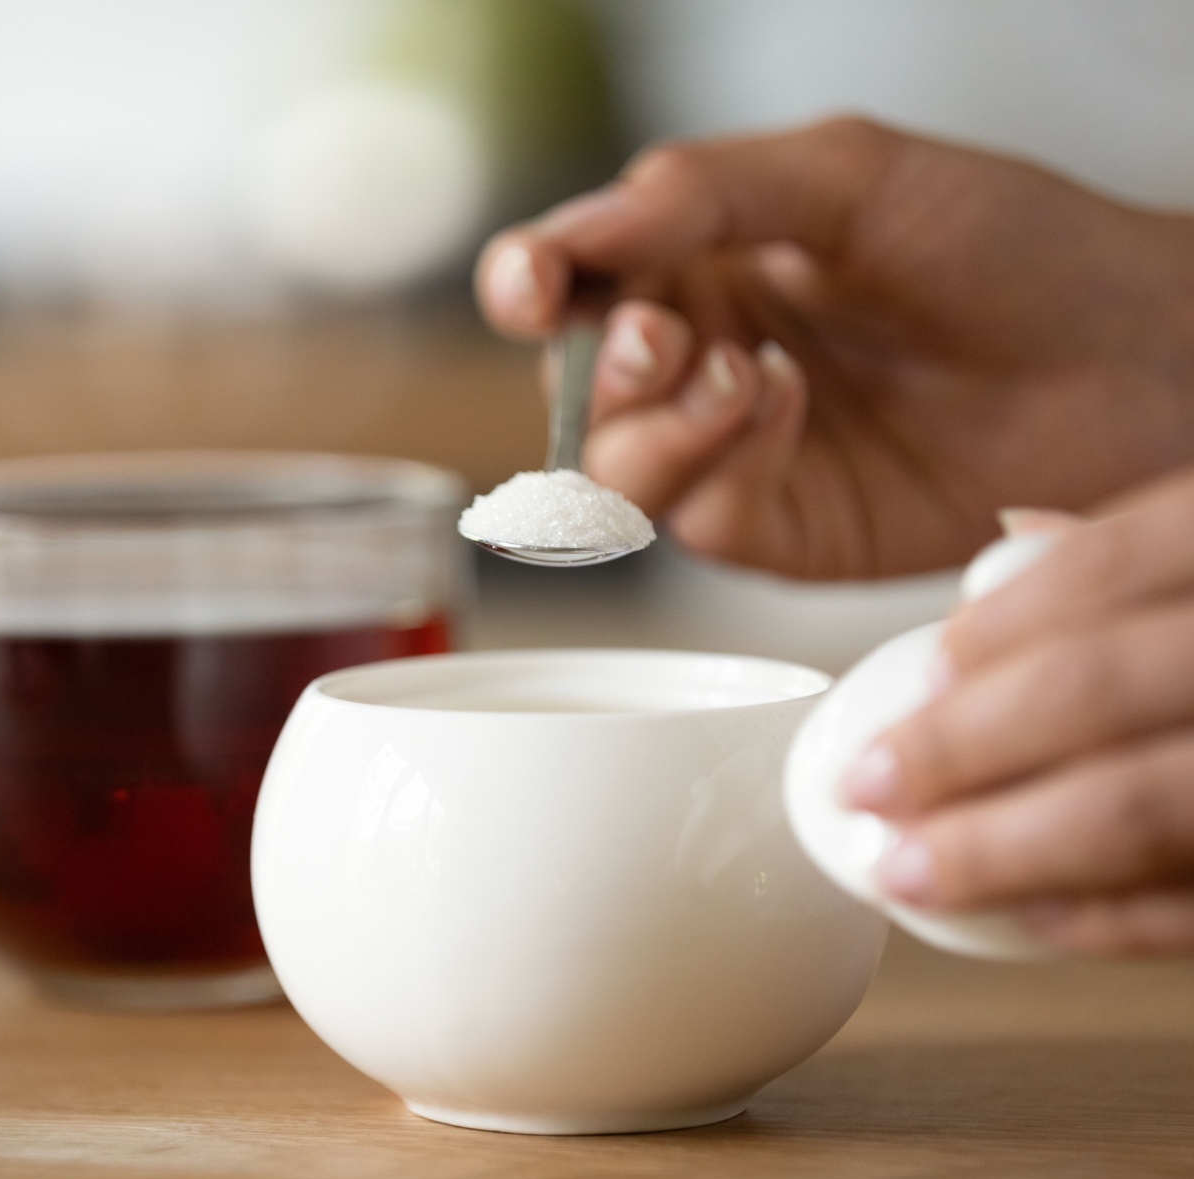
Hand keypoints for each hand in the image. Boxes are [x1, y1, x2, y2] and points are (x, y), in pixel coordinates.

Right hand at [475, 118, 1193, 578]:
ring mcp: (737, 457)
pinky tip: (788, 408)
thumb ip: (701, 193)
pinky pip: (702, 517)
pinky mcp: (782, 531)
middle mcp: (703, 366)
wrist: (1121, 357)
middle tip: (662, 336)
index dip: (529, 286)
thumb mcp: (847, 175)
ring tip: (745, 372)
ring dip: (657, 425)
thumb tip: (578, 231)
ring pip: (619, 472)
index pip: (573, 286)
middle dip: (601, 369)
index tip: (530, 288)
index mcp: (703, 269)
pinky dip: (729, 462)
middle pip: (577, 393)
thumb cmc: (1006, 243)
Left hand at [844, 472, 1193, 954]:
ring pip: (1147, 805)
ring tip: (905, 870)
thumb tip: (1008, 536)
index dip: (1011, 618)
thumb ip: (1149, 552)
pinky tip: (1028, 917)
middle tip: (865, 785)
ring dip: (1007, 848)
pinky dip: (1114, 918)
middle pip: (1106, 686)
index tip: (924, 668)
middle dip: (965, 743)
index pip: (1126, 555)